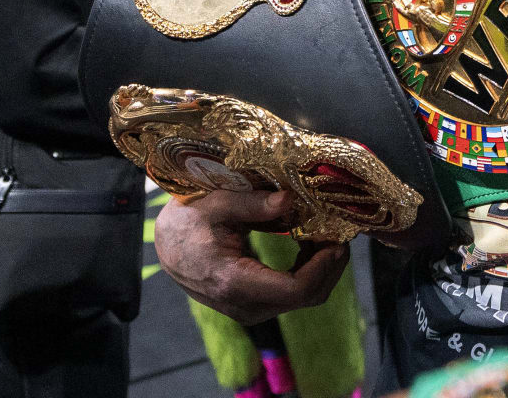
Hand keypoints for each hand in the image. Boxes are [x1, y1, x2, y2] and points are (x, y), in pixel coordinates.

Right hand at [152, 189, 347, 324]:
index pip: (296, 289)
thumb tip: (290, 199)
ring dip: (323, 268)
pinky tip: (309, 244)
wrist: (168, 246)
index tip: (337, 239)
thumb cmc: (188, 222)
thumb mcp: (216, 203)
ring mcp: (250, 310)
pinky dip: (309, 271)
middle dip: (331, 265)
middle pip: (307, 296)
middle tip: (340, 231)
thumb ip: (253, 203)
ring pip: (304, 298)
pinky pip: (292, 295)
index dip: (325, 266)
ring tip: (326, 233)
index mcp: (234, 281)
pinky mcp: (254, 306)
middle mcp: (245, 305)